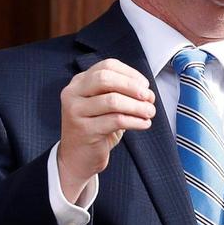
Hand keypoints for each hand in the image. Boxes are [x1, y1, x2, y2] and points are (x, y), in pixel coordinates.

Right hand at [58, 59, 154, 202]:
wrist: (76, 158)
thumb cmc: (95, 129)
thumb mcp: (103, 105)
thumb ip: (119, 92)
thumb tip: (146, 90)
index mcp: (79, 82)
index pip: (107, 66)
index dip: (130, 73)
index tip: (145, 85)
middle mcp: (74, 93)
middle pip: (106, 79)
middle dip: (132, 86)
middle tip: (148, 96)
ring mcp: (76, 111)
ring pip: (112, 101)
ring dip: (137, 106)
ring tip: (149, 112)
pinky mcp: (84, 130)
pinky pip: (116, 120)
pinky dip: (135, 121)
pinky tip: (143, 123)